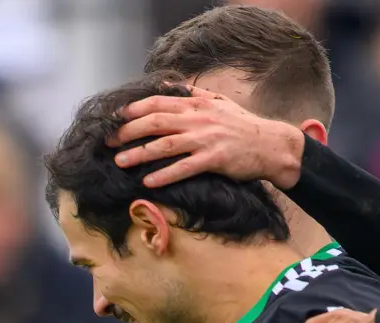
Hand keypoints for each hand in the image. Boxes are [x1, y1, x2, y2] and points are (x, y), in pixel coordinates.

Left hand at [109, 86, 304, 189]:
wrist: (272, 145)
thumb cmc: (243, 125)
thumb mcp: (219, 102)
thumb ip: (193, 93)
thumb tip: (167, 84)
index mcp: (197, 105)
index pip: (158, 103)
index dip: (133, 109)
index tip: (113, 118)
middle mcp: (198, 119)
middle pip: (155, 122)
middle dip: (128, 131)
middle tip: (107, 141)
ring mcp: (206, 139)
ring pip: (165, 145)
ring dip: (140, 153)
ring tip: (119, 161)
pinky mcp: (215, 159)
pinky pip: (185, 167)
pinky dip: (165, 175)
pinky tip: (148, 182)